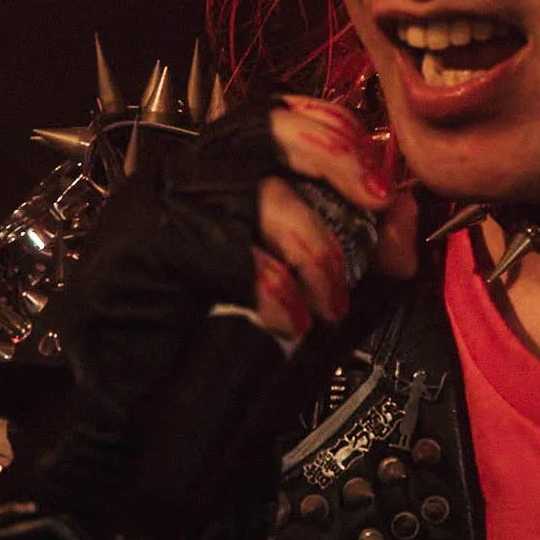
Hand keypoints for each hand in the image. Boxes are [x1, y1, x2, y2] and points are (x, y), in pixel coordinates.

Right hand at [21, 92, 416, 539]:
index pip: (274, 115)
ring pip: (253, 193)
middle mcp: (178, 179)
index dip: (334, 131)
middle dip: (335, 159)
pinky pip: (220, 248)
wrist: (130, 424)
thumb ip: (364, 260)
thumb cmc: (213, 358)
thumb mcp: (312, 299)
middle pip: (263, 128)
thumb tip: (409, 209)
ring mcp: (150, 211)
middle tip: (378, 202)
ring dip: (314, 249)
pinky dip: (270, 286)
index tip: (382, 176)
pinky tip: (288, 322)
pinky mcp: (135, 255)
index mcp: (214, 177)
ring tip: (332, 302)